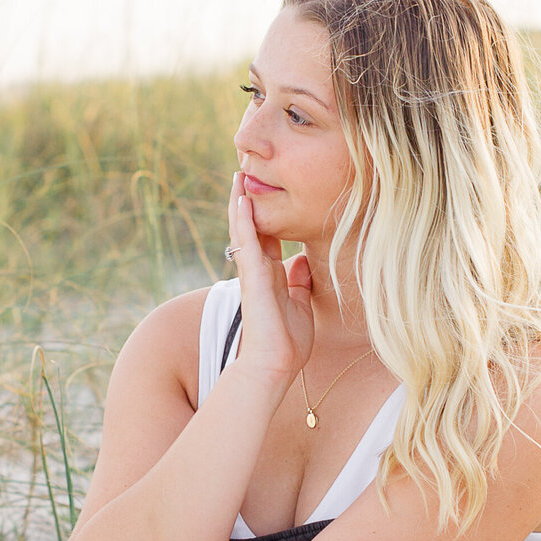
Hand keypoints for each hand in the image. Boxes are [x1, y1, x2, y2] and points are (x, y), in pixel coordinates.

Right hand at [227, 171, 313, 381]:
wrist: (274, 366)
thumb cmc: (286, 344)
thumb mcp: (300, 306)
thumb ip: (299, 283)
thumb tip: (301, 262)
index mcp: (270, 277)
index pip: (266, 239)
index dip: (265, 217)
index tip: (264, 195)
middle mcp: (258, 271)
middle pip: (250, 229)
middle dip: (247, 202)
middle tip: (245, 174)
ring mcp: (252, 273)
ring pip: (243, 230)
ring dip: (239, 203)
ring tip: (238, 176)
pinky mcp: (252, 278)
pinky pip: (246, 242)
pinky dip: (243, 220)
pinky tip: (241, 198)